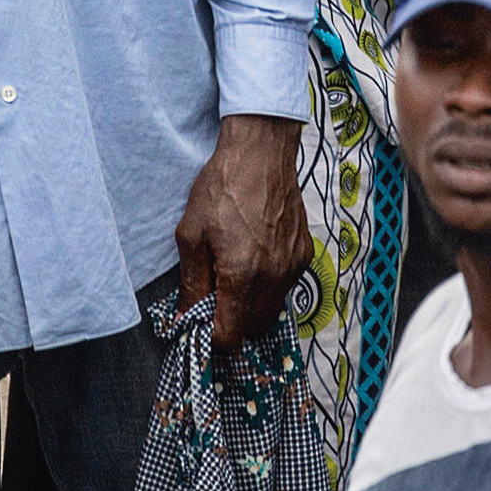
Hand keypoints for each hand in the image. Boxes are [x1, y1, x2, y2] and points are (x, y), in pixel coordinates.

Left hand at [174, 113, 309, 352]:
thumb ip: (191, 282)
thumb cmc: (222, 187)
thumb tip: (186, 316)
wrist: (261, 152)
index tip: (200, 324)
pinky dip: (268, 285)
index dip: (211, 338)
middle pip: (252, 329)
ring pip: (271, 311)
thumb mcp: (191, 234)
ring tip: (232, 275)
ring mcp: (293, 267)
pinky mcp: (304, 254)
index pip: (230, 337)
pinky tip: (254, 258)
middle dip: (230, 323)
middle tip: (212, 298)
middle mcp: (273, 278)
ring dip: (249, 307)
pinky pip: (285, 287)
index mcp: (241, 275)